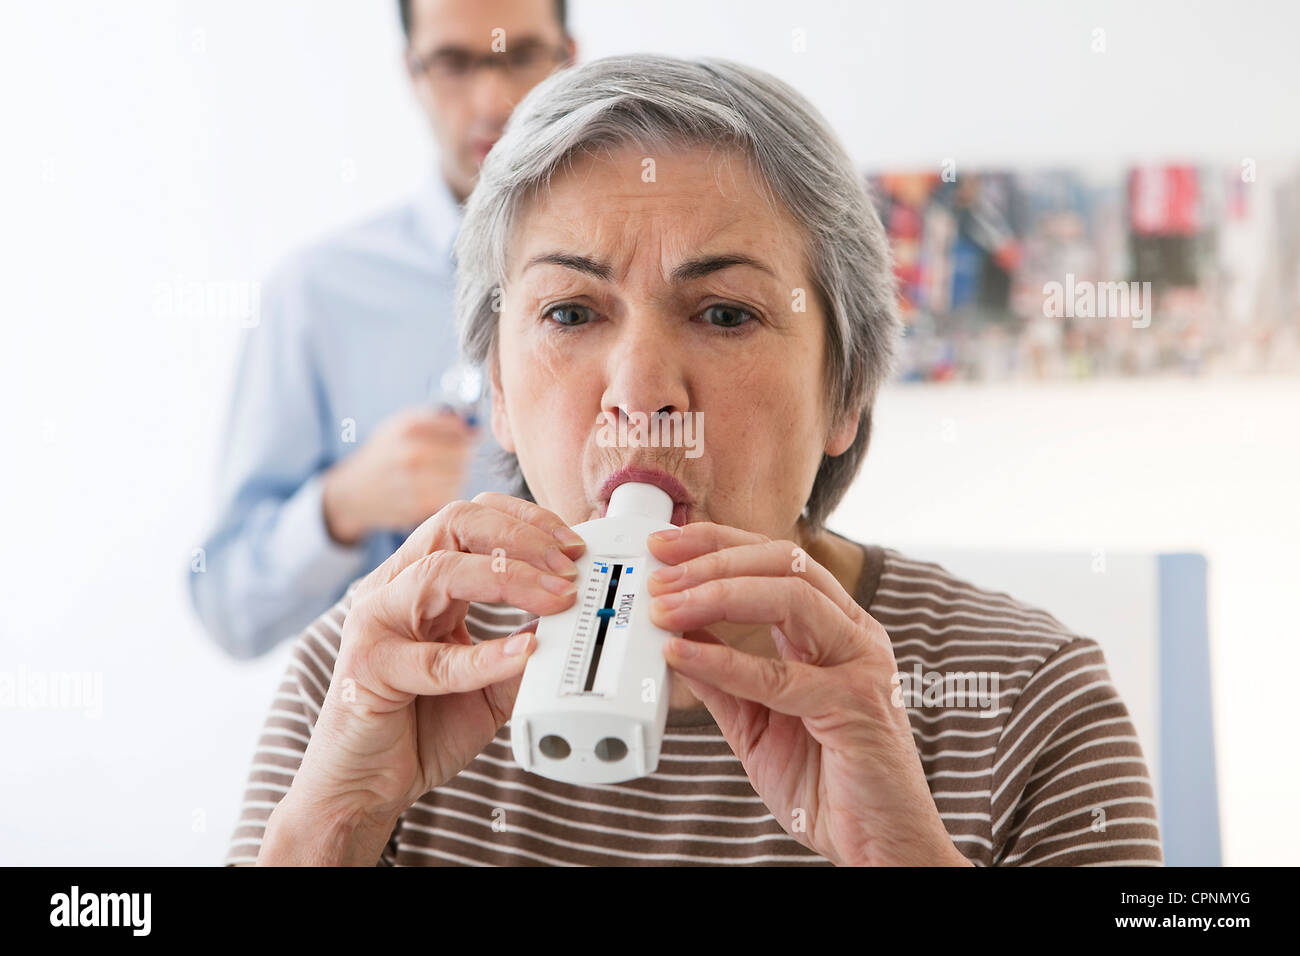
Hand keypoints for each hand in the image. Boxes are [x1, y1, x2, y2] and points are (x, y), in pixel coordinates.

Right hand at [269, 493, 585, 863]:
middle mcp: (393, 589)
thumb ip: (524, 647)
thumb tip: (574, 618)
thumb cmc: (421, 728)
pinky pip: (434, 658)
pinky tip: (524, 654)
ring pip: (441, 571)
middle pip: (454, 523)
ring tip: (557, 599)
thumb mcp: (491, 682)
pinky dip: (486, 656)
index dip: (527, 522)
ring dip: (511, 579)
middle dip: (522, 536)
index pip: (472, 518)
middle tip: (570, 567)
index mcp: (420, 580)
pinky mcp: (369, 669)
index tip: (574, 547)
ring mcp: (375, 624)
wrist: (366, 788)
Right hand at [321, 407, 478, 545]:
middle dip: (464, 454)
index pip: (459, 428)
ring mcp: (415, 481)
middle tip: (455, 457)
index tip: (464, 437)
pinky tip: (434, 488)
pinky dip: (448, 491)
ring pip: (460, 475)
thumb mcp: (402, 424)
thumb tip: (476, 429)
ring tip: (443, 472)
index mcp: (408, 427)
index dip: (466, 434)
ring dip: (458, 474)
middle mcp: (410, 453)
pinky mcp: (419, 506)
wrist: (353, 492)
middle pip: (463, 452)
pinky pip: (450, 494)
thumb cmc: (386, 453)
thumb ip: (439, 420)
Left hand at [646, 523, 969, 866]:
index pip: (777, 560)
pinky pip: (781, 675)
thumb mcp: (757, 719)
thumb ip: (722, 676)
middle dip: (713, 558)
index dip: (718, 543)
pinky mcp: (855, 706)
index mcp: (835, 629)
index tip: (666, 545)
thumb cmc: (828, 782)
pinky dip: (724, 661)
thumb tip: (674, 634)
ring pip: (790, 597)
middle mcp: (854, 635)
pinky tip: (682, 656)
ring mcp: (860, 665)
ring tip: (665, 609)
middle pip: (785, 561)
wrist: (878, 845)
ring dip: (716, 595)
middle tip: (659, 572)